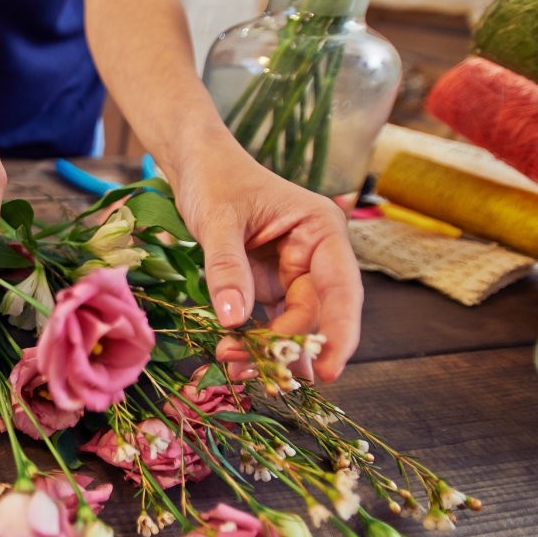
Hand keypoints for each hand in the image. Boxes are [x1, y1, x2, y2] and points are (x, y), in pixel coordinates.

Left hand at [175, 154, 363, 382]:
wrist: (196, 166)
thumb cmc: (214, 179)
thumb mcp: (217, 220)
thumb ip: (227, 267)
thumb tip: (233, 319)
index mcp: (321, 229)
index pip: (341, 288)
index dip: (340, 332)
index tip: (328, 370)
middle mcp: (316, 255)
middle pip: (315, 314)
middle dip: (285, 346)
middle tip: (250, 370)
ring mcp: (292, 273)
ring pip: (292, 324)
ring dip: (268, 351)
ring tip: (235, 368)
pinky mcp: (269, 285)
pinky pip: (269, 321)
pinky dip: (254, 342)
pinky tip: (236, 360)